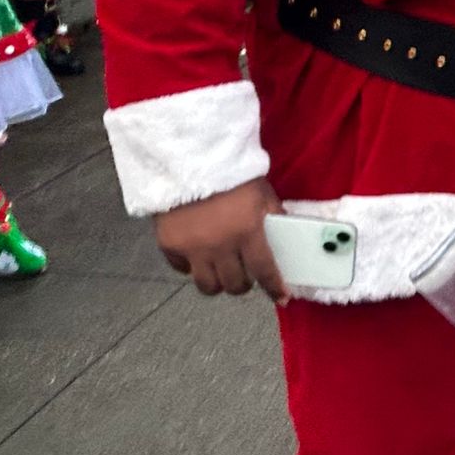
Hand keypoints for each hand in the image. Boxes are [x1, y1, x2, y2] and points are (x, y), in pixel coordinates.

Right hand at [154, 178, 289, 303]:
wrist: (189, 158)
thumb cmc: (230, 173)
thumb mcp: (261, 193)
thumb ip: (272, 217)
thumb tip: (284, 238)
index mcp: (247, 231)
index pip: (264, 270)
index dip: (273, 288)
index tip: (280, 297)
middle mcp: (220, 245)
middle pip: (234, 285)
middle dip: (244, 283)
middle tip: (245, 275)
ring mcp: (192, 248)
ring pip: (207, 286)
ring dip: (218, 282)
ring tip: (222, 271)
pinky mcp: (170, 245)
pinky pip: (182, 270)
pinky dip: (191, 268)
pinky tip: (198, 256)